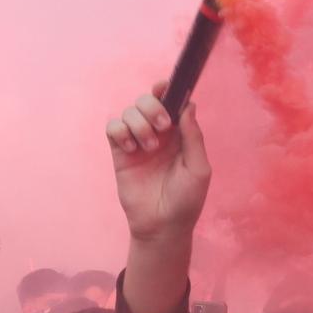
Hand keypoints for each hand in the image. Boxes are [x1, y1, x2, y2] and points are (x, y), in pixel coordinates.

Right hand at [108, 82, 210, 242]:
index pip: (171, 101)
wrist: (162, 226)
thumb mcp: (198, 169)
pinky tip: (130, 148)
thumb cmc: (186, 201)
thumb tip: (188, 105)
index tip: (165, 86)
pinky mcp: (120, 153)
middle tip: (163, 128)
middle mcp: (158, 133)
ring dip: (139, 123)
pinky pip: (113, 127)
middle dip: (153, 106)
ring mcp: (137, 142)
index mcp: (179, 134)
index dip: (167, 89)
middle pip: (147, 100)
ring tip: (147, 147)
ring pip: (129, 111)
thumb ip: (193, 137)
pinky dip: (120, 130)